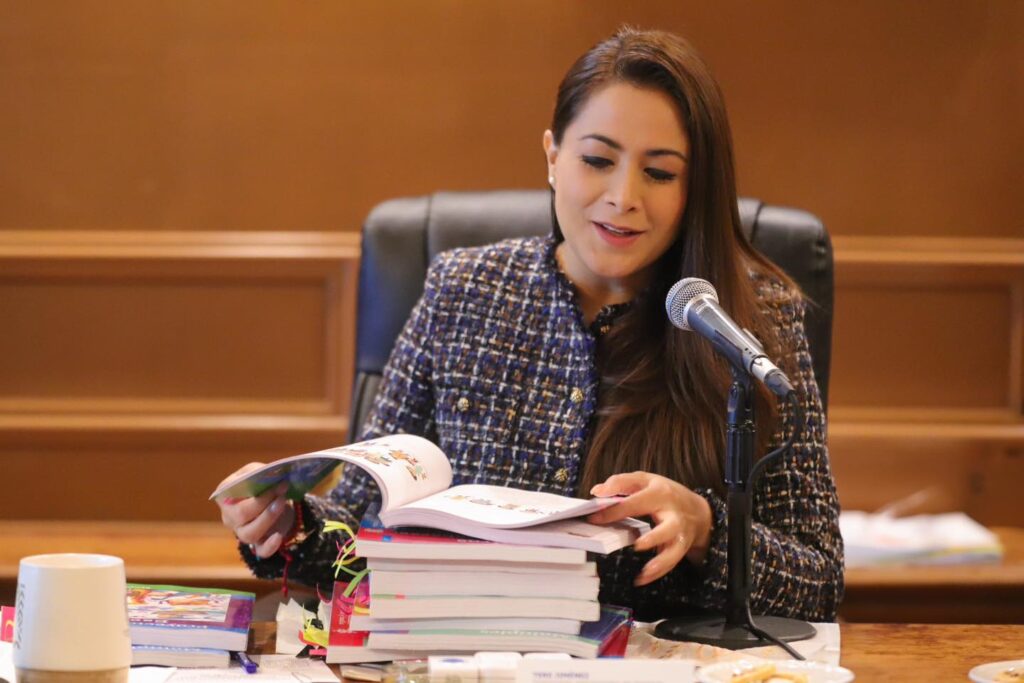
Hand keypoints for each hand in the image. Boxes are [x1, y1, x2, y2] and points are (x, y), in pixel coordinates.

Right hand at [215, 463, 295, 558]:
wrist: (276, 501)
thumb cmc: (261, 485)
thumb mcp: (257, 472)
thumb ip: (259, 472)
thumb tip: (269, 474)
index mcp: (224, 496)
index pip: (229, 496)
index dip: (248, 489)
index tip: (268, 481)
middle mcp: (229, 517)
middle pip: (240, 515)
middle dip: (262, 502)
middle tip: (280, 489)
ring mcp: (242, 532)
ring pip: (249, 534)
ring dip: (268, 518)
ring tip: (282, 502)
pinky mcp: (258, 544)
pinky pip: (261, 551)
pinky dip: (269, 546)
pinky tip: (278, 536)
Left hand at [587, 471, 712, 585]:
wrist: (697, 510)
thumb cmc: (664, 493)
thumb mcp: (644, 480)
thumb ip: (620, 482)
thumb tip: (597, 492)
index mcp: (660, 494)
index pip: (636, 503)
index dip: (614, 511)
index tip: (594, 519)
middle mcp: (673, 515)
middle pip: (668, 527)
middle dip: (654, 537)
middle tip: (637, 545)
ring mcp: (679, 533)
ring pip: (675, 550)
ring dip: (661, 562)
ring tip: (644, 571)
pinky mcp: (681, 547)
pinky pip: (672, 562)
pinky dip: (658, 572)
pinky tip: (641, 579)